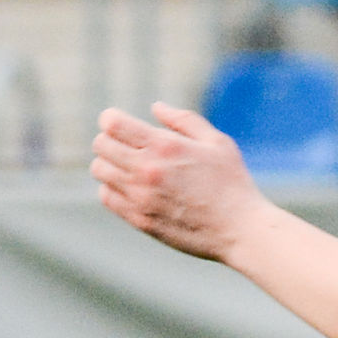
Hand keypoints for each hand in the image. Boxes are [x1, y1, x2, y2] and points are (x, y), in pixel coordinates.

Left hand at [93, 103, 269, 260]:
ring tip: (129, 166)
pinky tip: (131, 187)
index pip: (111, 124)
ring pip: (99, 171)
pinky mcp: (139, 219)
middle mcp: (146, 171)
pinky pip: (106, 196)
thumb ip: (183, 120)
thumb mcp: (216, 142)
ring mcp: (140, 197)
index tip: (121, 123)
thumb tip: (155, 107)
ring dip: (110, 164)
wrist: (238, 230)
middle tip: (126, 144)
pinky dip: (112, 187)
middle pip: (100, 145)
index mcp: (164, 146)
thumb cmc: (232, 182)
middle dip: (110, 139)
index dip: (111, 119)